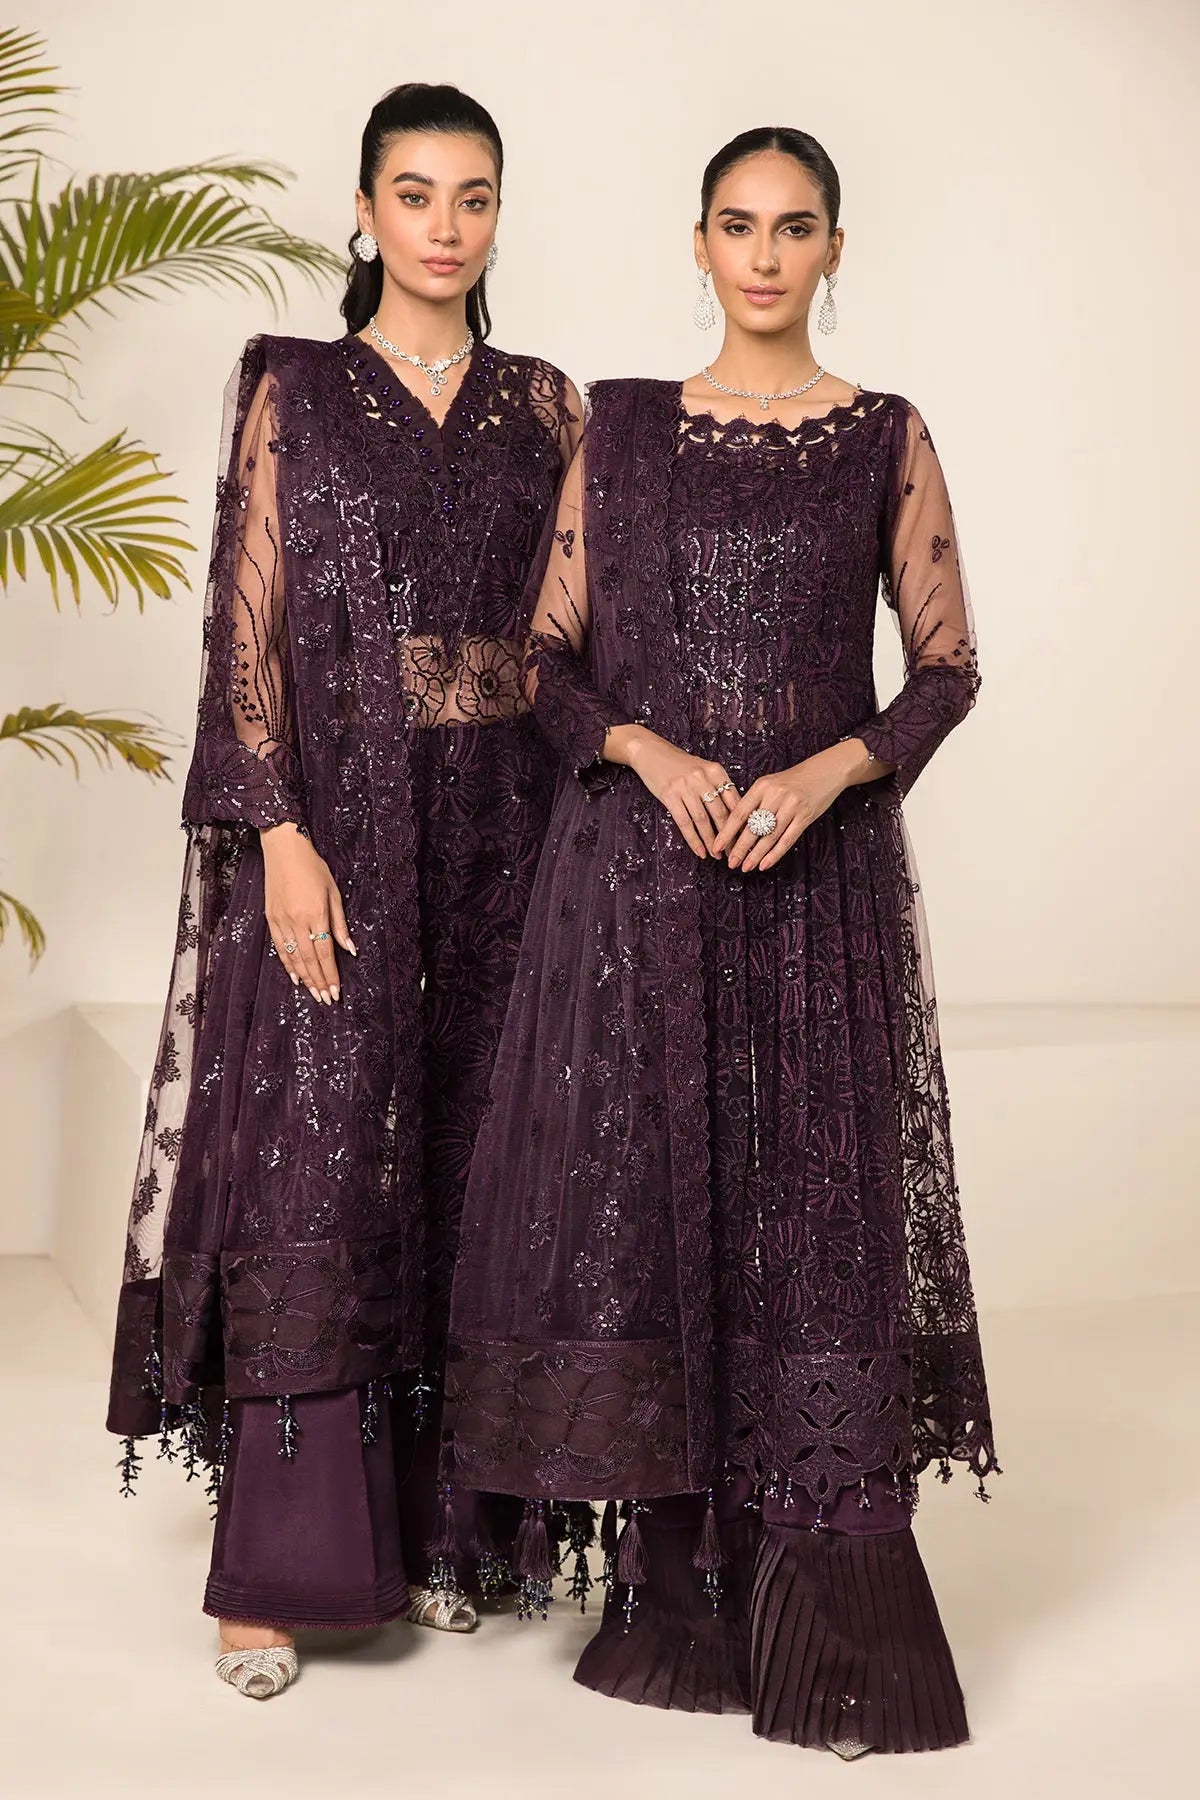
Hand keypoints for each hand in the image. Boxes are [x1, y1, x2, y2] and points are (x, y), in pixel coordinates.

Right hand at [260, 823, 355, 1002]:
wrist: (284, 850)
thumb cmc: (313, 868)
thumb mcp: (333, 893)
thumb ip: (340, 923)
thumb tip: (349, 949)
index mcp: (316, 914)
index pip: (325, 953)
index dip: (331, 975)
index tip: (336, 991)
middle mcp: (297, 921)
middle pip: (309, 960)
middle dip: (319, 982)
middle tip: (326, 999)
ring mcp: (281, 920)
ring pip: (293, 957)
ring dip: (305, 978)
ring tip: (314, 994)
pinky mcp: (271, 918)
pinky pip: (280, 947)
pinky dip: (288, 964)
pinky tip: (295, 977)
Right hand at [614, 726, 739, 857]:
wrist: (651, 752)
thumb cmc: (681, 765)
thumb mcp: (704, 771)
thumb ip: (718, 788)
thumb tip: (735, 817)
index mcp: (716, 771)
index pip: (734, 801)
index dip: (741, 823)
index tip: (746, 839)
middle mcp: (703, 778)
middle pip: (720, 813)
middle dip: (728, 837)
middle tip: (734, 853)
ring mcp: (685, 786)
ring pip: (703, 821)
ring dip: (711, 842)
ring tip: (716, 855)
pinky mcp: (669, 795)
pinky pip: (684, 822)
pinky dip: (693, 840)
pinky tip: (699, 851)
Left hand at [713, 746, 853, 871]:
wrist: (826, 771)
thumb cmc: (794, 780)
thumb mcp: (771, 783)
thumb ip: (755, 801)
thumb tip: (736, 827)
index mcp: (762, 786)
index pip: (739, 813)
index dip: (727, 832)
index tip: (717, 846)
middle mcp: (775, 796)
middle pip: (752, 827)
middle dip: (739, 848)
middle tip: (731, 863)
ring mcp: (791, 807)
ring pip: (769, 837)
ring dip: (756, 855)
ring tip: (746, 867)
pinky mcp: (805, 817)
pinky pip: (787, 840)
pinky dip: (774, 854)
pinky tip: (765, 864)